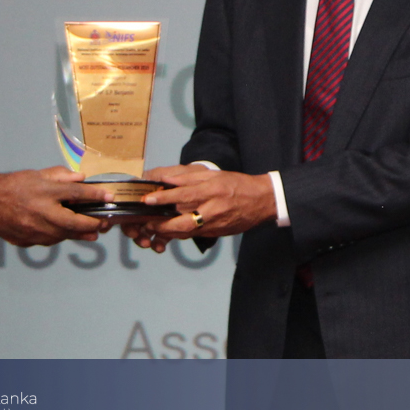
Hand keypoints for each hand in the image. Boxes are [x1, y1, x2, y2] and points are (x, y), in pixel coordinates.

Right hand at [0, 167, 110, 246]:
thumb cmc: (12, 186)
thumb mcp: (36, 175)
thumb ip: (60, 176)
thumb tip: (81, 178)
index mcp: (43, 192)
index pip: (75, 193)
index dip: (95, 195)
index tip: (108, 196)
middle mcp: (40, 212)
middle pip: (74, 222)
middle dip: (93, 224)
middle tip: (104, 223)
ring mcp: (33, 230)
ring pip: (63, 235)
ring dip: (79, 234)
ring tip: (92, 231)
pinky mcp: (27, 241)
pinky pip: (50, 240)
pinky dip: (61, 236)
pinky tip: (68, 233)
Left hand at [138, 165, 276, 240]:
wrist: (262, 200)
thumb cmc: (236, 184)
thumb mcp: (213, 175)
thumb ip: (188, 178)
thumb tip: (166, 179)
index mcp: (211, 190)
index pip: (183, 195)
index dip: (164, 198)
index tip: (148, 200)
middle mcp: (213, 209)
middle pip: (183, 221)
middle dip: (162, 224)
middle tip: (147, 222)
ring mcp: (216, 224)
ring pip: (188, 232)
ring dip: (168, 232)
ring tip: (153, 228)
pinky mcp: (217, 233)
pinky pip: (195, 235)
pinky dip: (180, 234)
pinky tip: (169, 231)